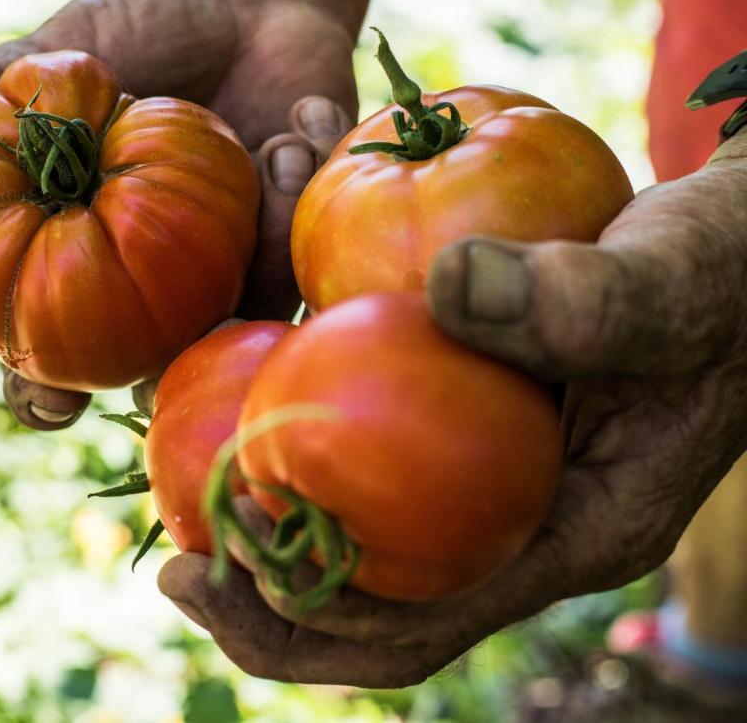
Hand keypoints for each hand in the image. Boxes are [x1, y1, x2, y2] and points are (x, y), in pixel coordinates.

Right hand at [0, 0, 356, 428]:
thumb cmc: (141, 24)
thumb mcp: (59, 53)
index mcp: (84, 254)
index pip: (49, 348)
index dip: (41, 388)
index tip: (46, 400)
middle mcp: (159, 283)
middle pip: (153, 371)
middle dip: (165, 380)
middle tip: (176, 359)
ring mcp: (233, 270)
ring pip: (241, 320)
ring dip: (260, 241)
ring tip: (269, 141)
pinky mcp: (300, 240)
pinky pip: (306, 258)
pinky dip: (304, 188)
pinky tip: (298, 118)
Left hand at [157, 134, 746, 685]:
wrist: (735, 246)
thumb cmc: (724, 264)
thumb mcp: (676, 274)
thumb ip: (585, 296)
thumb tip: (448, 285)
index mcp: (576, 529)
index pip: (425, 619)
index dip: (309, 617)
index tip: (208, 570)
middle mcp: (522, 523)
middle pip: (377, 604)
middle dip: (270, 597)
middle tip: (175, 562)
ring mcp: (492, 480)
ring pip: (364, 530)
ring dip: (272, 513)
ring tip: (181, 485)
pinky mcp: (469, 424)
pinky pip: (374, 453)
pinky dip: (304, 431)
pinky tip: (241, 385)